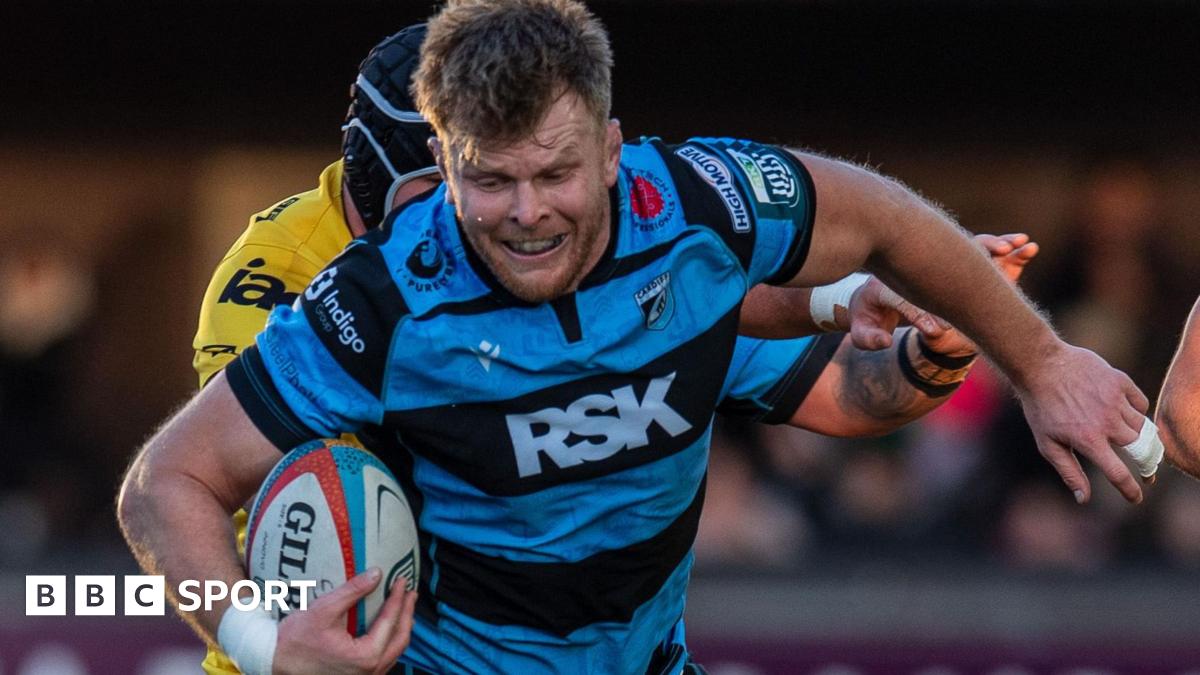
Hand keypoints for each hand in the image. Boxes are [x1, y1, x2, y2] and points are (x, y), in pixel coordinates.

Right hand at [273, 568, 417, 674]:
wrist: (274, 662)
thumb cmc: (295, 640)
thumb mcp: (324, 610)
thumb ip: (353, 591)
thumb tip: (376, 573)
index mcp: (365, 656)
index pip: (390, 621)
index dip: (398, 598)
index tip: (401, 580)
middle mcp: (370, 671)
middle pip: (400, 638)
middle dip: (407, 613)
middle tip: (410, 591)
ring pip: (394, 651)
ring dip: (401, 627)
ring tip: (404, 606)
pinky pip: (383, 657)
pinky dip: (389, 639)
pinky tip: (387, 626)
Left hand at [845, 232, 1037, 352]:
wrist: (873, 303)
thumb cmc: (869, 317)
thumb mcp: (863, 330)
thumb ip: (868, 337)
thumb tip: (883, 341)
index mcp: (891, 282)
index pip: (911, 294)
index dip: (924, 310)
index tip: (936, 331)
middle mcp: (919, 267)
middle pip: (947, 256)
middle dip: (977, 253)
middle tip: (1002, 251)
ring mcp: (939, 265)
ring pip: (970, 250)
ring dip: (997, 246)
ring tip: (1020, 244)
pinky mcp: (955, 269)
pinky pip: (981, 256)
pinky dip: (1005, 252)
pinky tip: (1028, 248)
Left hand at [917, 233, 1038, 355]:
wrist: (958, 342)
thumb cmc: (938, 334)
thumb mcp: (931, 333)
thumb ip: (929, 328)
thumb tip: (932, 329)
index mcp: (947, 276)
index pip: (956, 255)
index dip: (969, 252)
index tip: (979, 251)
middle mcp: (967, 270)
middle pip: (981, 248)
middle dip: (994, 244)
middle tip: (1006, 248)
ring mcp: (987, 273)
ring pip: (1000, 253)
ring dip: (1012, 245)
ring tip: (1026, 245)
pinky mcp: (1005, 280)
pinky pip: (1014, 263)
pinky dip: (1022, 254)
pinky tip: (1031, 248)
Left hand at [1016, 344, 1149, 503]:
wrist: (1040, 366)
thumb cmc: (1041, 407)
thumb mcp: (1047, 444)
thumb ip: (1069, 472)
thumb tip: (1084, 498)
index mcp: (1089, 440)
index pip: (1118, 474)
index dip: (1130, 490)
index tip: (1136, 498)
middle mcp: (1107, 422)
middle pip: (1140, 450)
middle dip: (1146, 464)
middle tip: (1145, 470)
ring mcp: (1115, 400)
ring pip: (1142, 426)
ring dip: (1139, 436)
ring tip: (1128, 439)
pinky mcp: (1120, 381)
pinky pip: (1141, 402)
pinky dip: (1137, 411)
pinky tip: (1125, 413)